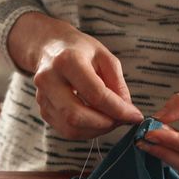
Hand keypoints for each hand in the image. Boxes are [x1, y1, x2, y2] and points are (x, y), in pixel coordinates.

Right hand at [7, 12, 143, 139]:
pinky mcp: (42, 109)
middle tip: (122, 120)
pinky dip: (86, 131)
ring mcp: (42, 96)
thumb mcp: (105, 57)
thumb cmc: (80, 50)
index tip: (135, 116)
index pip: (96, 94)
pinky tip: (97, 120)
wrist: (50, 47)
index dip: (118, 110)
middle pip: (77, 116)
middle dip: (105, 124)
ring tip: (111, 120)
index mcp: (67, 61)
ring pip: (70, 128)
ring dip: (96, 130)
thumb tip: (126, 111)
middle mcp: (49, 79)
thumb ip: (117, 84)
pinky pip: (65, 130)